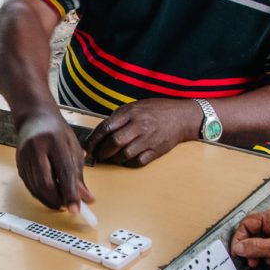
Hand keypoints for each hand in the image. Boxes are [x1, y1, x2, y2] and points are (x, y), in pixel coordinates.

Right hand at [14, 109, 93, 210]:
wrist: (34, 118)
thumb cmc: (57, 132)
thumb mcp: (73, 149)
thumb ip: (79, 175)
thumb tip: (86, 199)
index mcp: (55, 141)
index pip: (64, 172)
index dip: (70, 193)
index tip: (76, 209)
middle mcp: (36, 148)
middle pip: (46, 183)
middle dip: (58, 199)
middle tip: (69, 207)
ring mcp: (24, 156)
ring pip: (36, 187)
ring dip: (50, 200)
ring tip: (62, 202)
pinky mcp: (18, 164)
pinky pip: (30, 186)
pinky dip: (41, 195)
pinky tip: (51, 196)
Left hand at [84, 98, 200, 166]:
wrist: (181, 117)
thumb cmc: (156, 110)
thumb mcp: (135, 106)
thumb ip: (118, 117)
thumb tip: (100, 132)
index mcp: (130, 113)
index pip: (105, 128)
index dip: (93, 140)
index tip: (87, 147)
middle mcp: (139, 126)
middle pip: (113, 143)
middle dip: (102, 152)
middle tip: (99, 155)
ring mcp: (148, 139)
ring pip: (124, 155)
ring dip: (114, 159)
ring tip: (112, 158)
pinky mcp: (156, 151)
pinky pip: (137, 162)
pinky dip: (128, 163)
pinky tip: (126, 160)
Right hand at [230, 208, 269, 269]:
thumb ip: (257, 248)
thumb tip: (238, 248)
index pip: (247, 223)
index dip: (240, 238)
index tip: (237, 252)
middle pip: (252, 232)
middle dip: (248, 247)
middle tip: (249, 261)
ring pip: (260, 241)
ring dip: (257, 253)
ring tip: (259, 263)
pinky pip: (269, 247)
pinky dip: (266, 255)